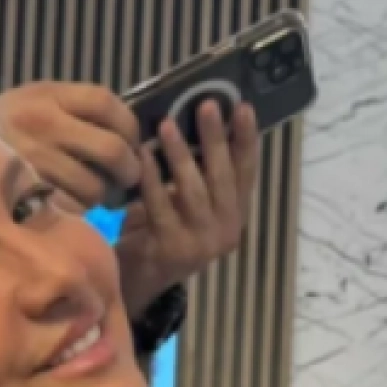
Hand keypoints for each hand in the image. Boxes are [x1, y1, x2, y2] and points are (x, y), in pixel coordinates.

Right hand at [0, 82, 141, 210]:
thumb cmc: (7, 125)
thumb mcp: (37, 99)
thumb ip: (75, 109)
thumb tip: (128, 137)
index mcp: (48, 94)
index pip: (106, 103)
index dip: (129, 126)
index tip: (132, 142)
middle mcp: (43, 124)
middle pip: (111, 149)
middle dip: (129, 168)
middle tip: (127, 177)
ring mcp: (34, 161)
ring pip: (93, 187)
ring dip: (100, 195)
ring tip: (91, 192)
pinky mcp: (26, 193)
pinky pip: (69, 209)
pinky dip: (75, 211)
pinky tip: (67, 203)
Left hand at [115, 101, 259, 314]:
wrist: (139, 281)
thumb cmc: (162, 231)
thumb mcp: (187, 203)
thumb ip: (198, 174)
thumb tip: (195, 120)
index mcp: (234, 215)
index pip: (246, 172)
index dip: (247, 139)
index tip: (244, 108)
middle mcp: (225, 230)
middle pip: (223, 177)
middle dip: (216, 139)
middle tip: (207, 105)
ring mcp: (200, 243)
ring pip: (193, 190)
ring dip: (181, 154)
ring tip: (167, 124)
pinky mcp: (171, 249)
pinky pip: (160, 206)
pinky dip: (151, 179)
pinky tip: (141, 156)